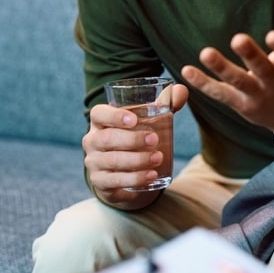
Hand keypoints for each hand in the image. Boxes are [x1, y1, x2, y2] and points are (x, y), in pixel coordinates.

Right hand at [82, 84, 188, 207]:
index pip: (99, 114)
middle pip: (106, 138)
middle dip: (132, 140)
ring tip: (158, 158)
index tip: (134, 119)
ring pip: (111, 160)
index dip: (114, 116)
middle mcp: (92, 140)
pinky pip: (114, 181)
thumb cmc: (137, 134)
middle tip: (155, 140)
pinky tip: (151, 175)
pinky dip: (134, 178)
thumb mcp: (149, 118)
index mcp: (101, 120)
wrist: (126, 168)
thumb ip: (165, 103)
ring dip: (136, 160)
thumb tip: (181, 90)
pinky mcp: (100, 181)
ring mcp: (94, 162)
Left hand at [181, 0, 273, 141]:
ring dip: (221, 68)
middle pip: (262, 68)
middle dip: (251, 55)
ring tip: (205, 53)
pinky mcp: (241, 104)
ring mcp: (257, 94)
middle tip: (238, 39)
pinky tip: (187, 70)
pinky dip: (203, 83)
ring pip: (237, 81)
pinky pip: (220, 93)